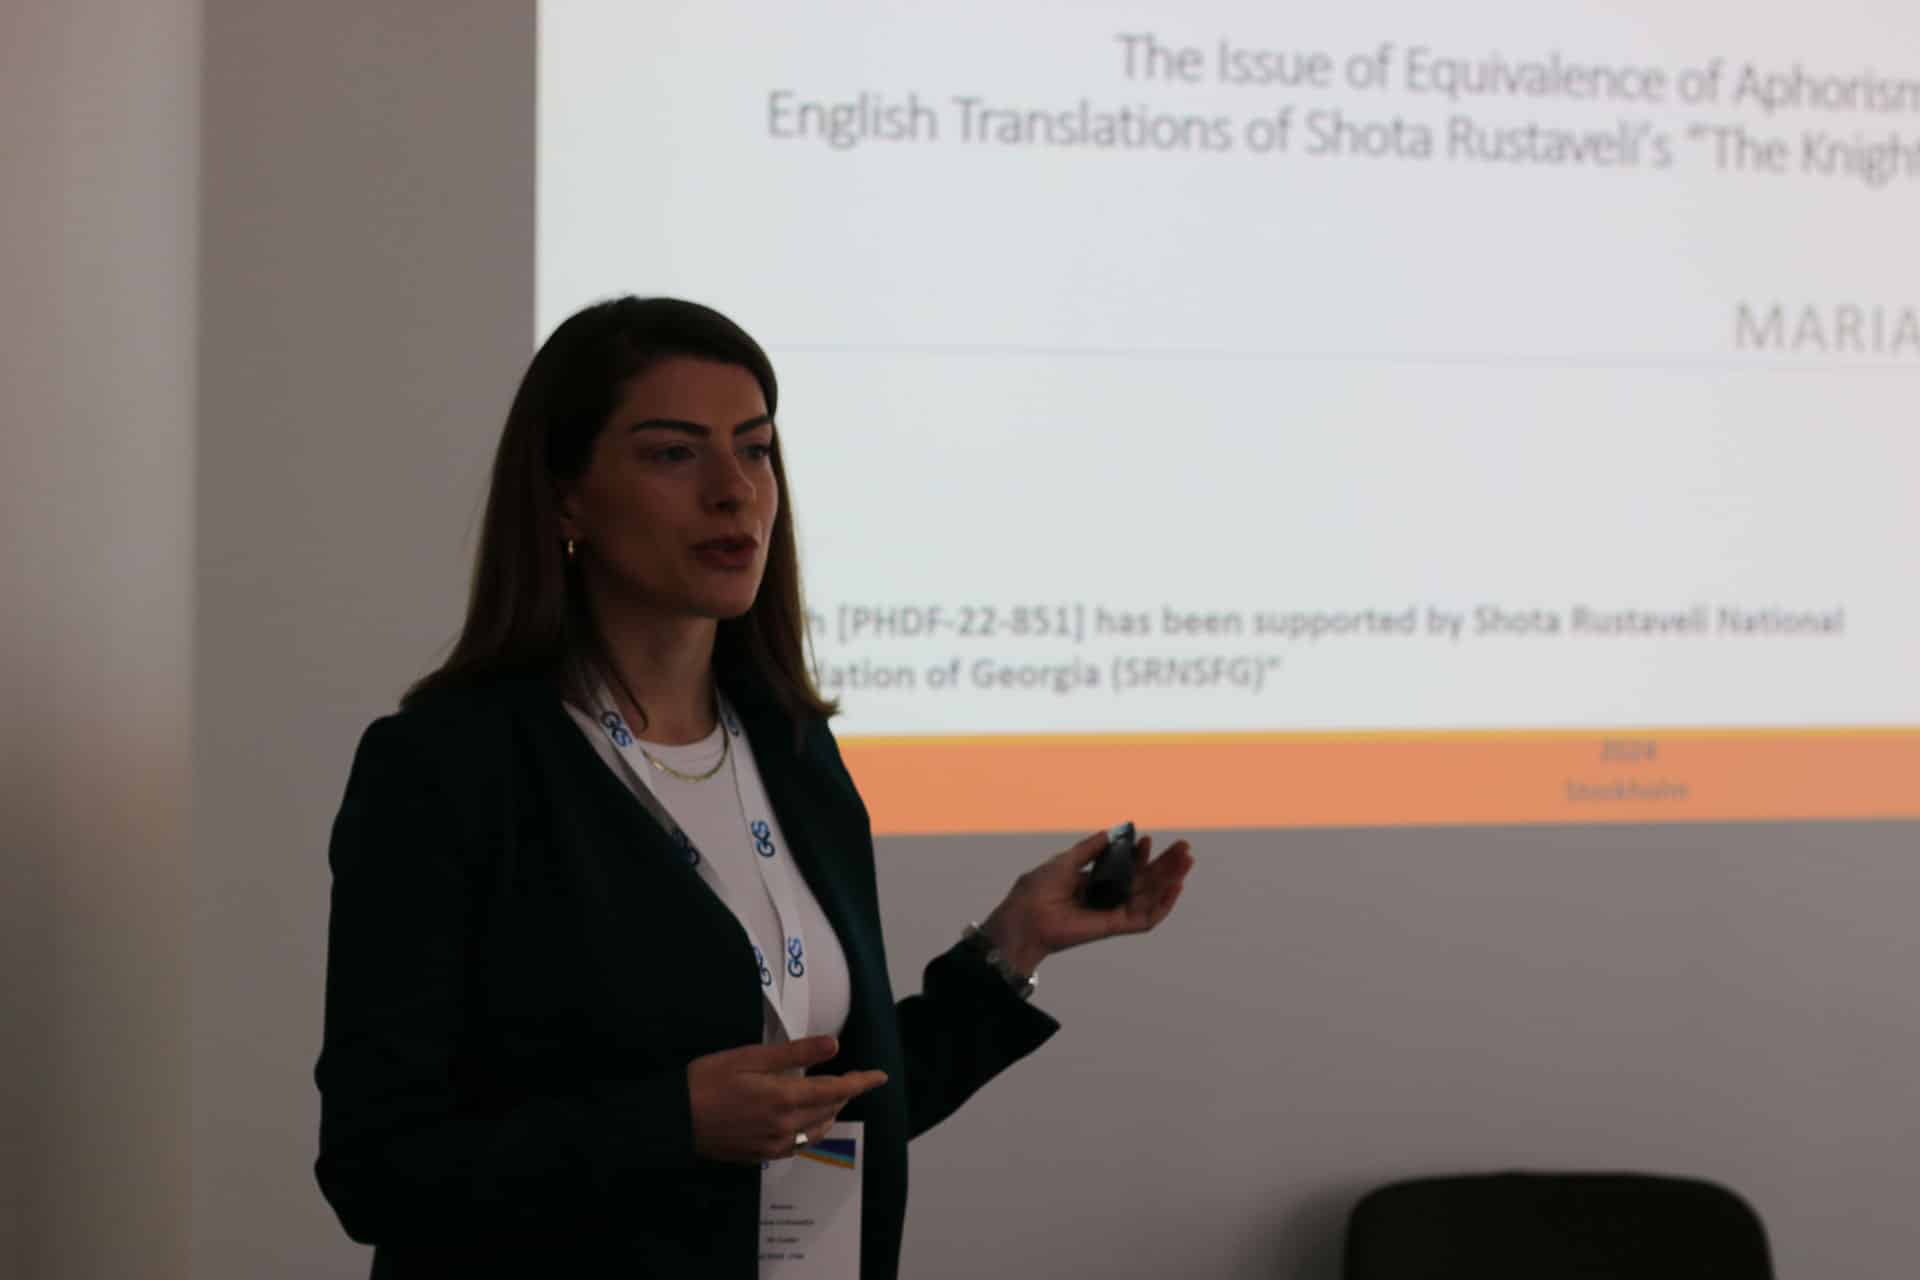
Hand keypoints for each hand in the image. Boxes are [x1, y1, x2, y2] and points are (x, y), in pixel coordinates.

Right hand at [686, 1036, 887, 1163]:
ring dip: (830, 1112)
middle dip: (846, 1093)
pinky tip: (803, 1118)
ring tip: (834, 1095)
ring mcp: (774, 1145)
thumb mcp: (750, 1057)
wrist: (673, 1120)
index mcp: (785, 1098)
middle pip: (829, 1110)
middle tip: (854, 1077)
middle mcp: (785, 1127)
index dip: (861, 1082)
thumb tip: (834, 1046)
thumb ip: (795, 1053)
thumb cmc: (707, 1080)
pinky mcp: (761, 1156)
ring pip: (816, 1130)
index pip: (837, 1091)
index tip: (880, 1076)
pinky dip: (810, 1128)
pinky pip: (798, 1143)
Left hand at [981, 829, 1194, 974]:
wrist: (1025, 915)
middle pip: (1147, 881)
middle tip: (1185, 848)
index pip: (1129, 869)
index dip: (1142, 855)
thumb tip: (1111, 832)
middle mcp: (1109, 898)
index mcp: (1097, 883)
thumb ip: (1090, 849)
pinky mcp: (1117, 926)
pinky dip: (1163, 904)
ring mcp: (1114, 912)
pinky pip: (1147, 918)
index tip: (1148, 839)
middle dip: (1166, 865)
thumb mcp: (1066, 860)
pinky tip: (1175, 886)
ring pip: (1152, 897)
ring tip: (1186, 861)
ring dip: (1171, 880)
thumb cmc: (1038, 890)